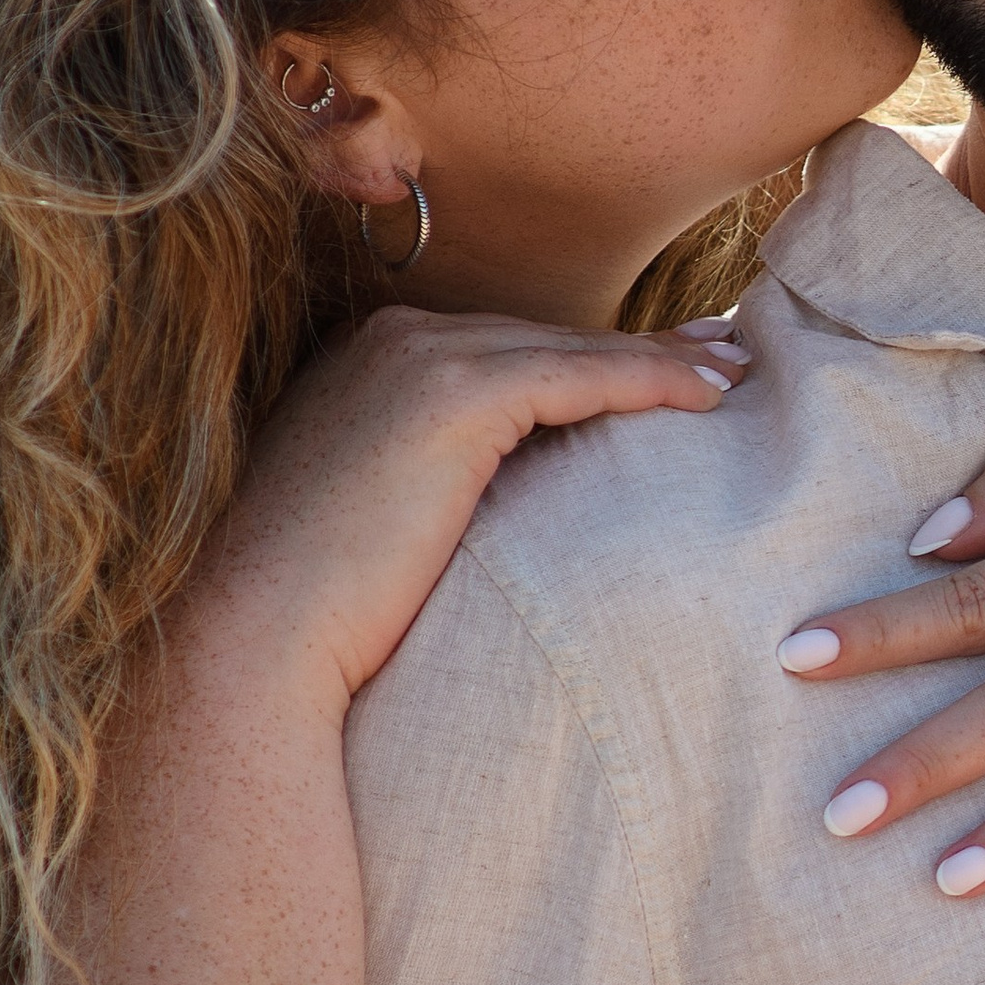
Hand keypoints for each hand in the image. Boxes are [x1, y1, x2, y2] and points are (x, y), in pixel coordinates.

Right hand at [205, 304, 751, 708]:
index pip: (507, 352)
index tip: (669, 368)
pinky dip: (651, 381)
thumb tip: (518, 501)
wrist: (250, 644)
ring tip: (734, 373)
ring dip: (664, 360)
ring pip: (572, 351)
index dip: (593, 360)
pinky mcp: (453, 392)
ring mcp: (420, 356)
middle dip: (640, 349)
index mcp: (370, 363)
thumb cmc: (317, 619)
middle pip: (546, 340)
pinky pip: (580, 376)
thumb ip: (438, 487)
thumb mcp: (382, 526)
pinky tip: (709, 397)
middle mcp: (394, 340)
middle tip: (723, 355)